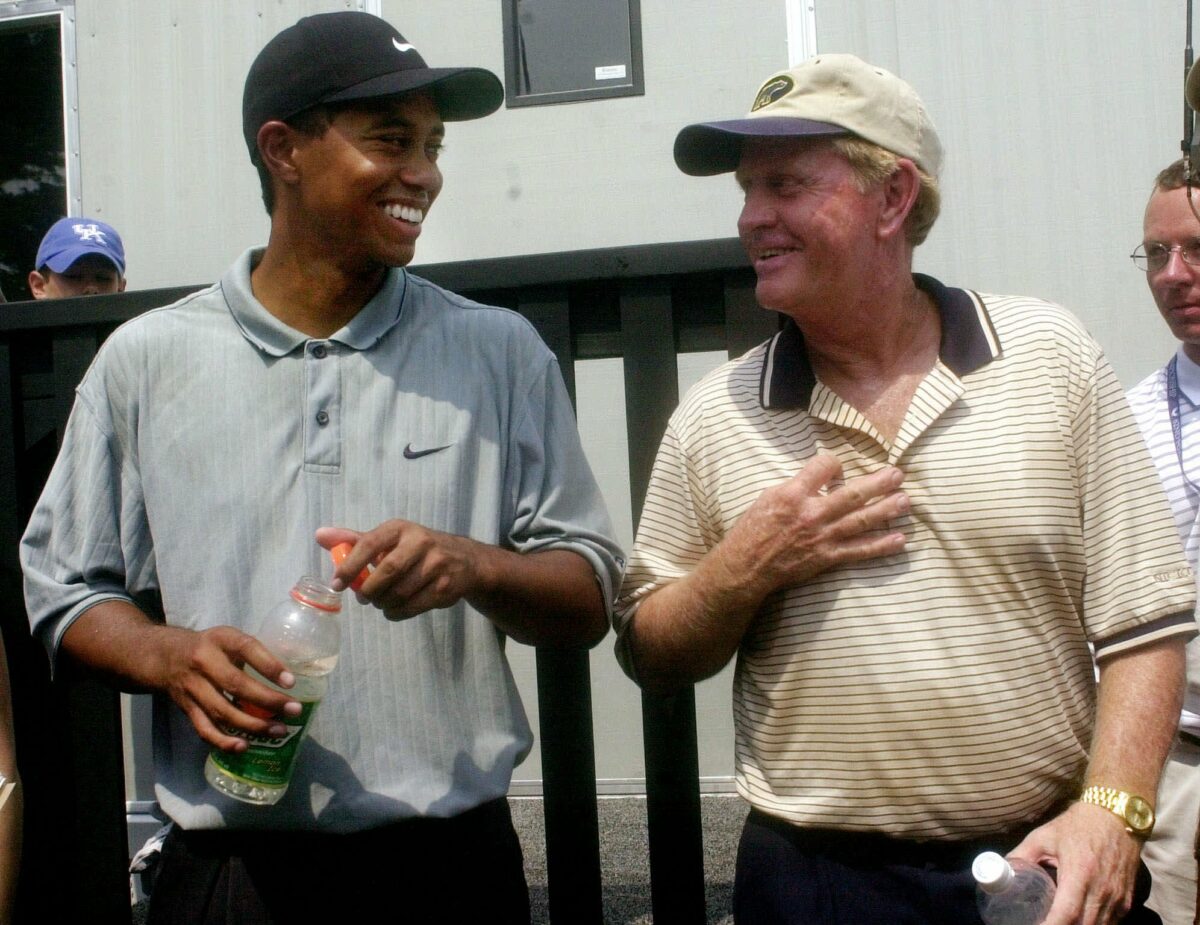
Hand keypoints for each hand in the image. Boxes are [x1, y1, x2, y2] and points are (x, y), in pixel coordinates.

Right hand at [154, 625, 300, 751]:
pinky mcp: (187, 708)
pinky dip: (224, 741)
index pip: (247, 648)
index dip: (269, 665)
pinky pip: (204, 729)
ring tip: (279, 731)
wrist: (165, 656)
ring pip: (222, 711)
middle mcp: (203, 662)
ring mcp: (193, 687)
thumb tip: (289, 675)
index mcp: (220, 639)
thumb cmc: (210, 647)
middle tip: (294, 710)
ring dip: (252, 725)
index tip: (291, 682)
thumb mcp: (229, 638)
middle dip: (267, 700)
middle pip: (235, 684)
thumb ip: (254, 652)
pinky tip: (245, 746)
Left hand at [316, 522, 481, 620]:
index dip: (350, 565)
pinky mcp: (445, 587)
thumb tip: (319, 535)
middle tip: (363, 598)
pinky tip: (394, 609)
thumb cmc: (416, 549)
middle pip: (387, 572)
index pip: (369, 543)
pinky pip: (413, 606)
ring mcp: (436, 565)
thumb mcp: (389, 539)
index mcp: (400, 528)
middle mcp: (421, 542)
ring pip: (399, 593)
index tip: (337, 584)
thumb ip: (355, 540)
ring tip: (381, 602)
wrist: (465, 561)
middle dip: (369, 590)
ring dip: (383, 604)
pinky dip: (397, 613)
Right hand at [712, 454, 907, 603]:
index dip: (834, 462)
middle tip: (898, 475)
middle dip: (878, 483)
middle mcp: (811, 514)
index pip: (824, 467)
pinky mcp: (827, 558)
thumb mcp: (767, 497)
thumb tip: (820, 480)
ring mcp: (822, 537)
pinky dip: (881, 546)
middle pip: (852, 494)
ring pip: (861, 520)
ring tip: (906, 501)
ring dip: (886, 510)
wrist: (746, 566)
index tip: (837, 466)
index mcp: (793, 494)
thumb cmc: (752, 530)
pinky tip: (900, 540)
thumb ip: (796, 487)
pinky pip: (859, 551)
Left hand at [1008, 802, 1141, 924]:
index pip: (1066, 913)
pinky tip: (1078, 921)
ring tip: (1059, 922)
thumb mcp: (1043, 836)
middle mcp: (1102, 890)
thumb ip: (1022, 855)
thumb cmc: (1077, 826)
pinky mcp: (1127, 901)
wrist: (1116, 816)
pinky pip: (1111, 924)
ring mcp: (1117, 898)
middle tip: (1043, 924)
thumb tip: (1001, 871)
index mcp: (1079, 872)